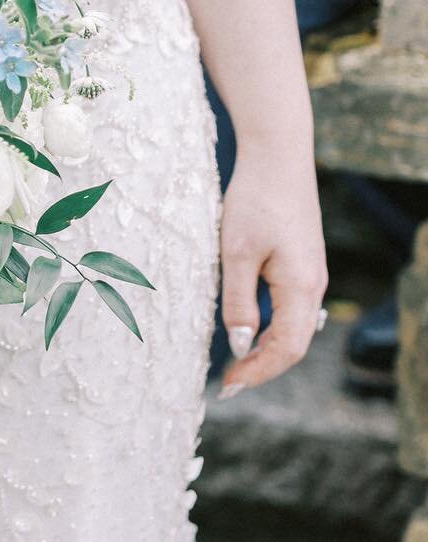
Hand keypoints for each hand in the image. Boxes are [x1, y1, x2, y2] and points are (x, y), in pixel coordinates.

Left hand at [218, 143, 326, 397]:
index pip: (286, 349)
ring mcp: (312, 274)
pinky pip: (292, 308)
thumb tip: (239, 345)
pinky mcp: (303, 262)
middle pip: (295, 344)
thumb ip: (239, 300)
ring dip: (267, 349)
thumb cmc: (254, 199)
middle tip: (228, 384)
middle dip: (262, 367)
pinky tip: (250, 330)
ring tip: (236, 364)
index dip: (257, 372)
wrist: (277, 154)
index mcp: (301, 287)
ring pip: (295, 327)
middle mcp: (314, 285)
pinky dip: (272, 328)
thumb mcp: (236, 251)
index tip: (227, 387)